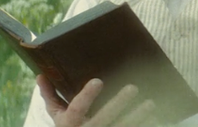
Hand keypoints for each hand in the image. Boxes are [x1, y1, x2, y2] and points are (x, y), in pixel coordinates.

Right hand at [37, 75, 156, 126]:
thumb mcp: (56, 116)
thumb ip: (50, 96)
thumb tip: (41, 75)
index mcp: (70, 123)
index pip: (77, 109)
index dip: (87, 96)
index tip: (98, 81)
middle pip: (104, 118)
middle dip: (119, 104)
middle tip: (133, 88)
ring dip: (138, 117)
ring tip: (151, 104)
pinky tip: (156, 119)